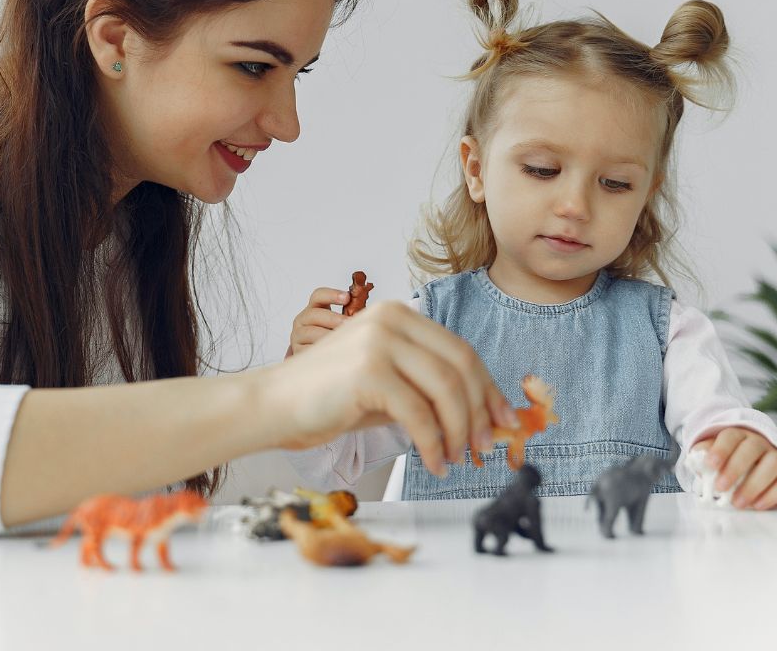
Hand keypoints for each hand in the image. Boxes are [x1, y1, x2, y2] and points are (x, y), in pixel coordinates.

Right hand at [264, 300, 518, 477]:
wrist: (273, 406)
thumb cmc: (328, 400)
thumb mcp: (387, 385)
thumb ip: (427, 390)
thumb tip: (482, 417)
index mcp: (398, 315)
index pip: (460, 350)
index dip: (487, 388)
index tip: (503, 420)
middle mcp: (391, 319)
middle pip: (460, 365)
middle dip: (481, 411)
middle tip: (485, 447)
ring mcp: (379, 341)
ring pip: (445, 389)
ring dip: (460, 431)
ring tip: (458, 459)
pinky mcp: (369, 371)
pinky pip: (419, 413)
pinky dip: (434, 443)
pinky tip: (434, 461)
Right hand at [285, 286, 351, 357]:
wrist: (315, 356)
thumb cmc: (330, 336)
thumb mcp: (337, 323)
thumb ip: (348, 315)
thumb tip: (366, 313)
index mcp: (313, 308)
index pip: (319, 295)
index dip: (332, 294)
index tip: (347, 297)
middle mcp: (302, 320)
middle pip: (314, 314)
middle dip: (333, 318)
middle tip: (348, 323)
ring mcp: (298, 335)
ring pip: (312, 332)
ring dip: (328, 335)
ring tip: (343, 338)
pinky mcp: (298, 351)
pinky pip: (310, 349)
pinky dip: (323, 350)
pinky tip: (334, 351)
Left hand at [692, 427, 776, 508]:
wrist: (754, 466)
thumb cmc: (728, 462)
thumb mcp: (713, 457)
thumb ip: (704, 457)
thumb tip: (696, 458)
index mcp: (738, 435)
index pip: (730, 436)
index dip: (720, 449)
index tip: (710, 465)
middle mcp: (760, 443)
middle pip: (751, 449)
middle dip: (735, 468)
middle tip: (720, 488)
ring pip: (773, 463)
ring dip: (755, 484)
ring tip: (738, 503)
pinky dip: (774, 494)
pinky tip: (758, 505)